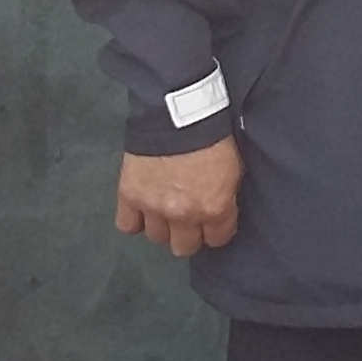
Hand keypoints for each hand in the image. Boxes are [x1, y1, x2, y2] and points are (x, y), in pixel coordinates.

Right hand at [115, 138, 241, 255]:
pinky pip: (127, 225)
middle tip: (188, 220)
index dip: (216, 231)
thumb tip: (220, 211)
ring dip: (162, 226)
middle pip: (183, 247)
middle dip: (188, 235)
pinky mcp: (130, 196)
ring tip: (164, 210)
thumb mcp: (233, 169)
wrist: (177, 113)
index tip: (213, 224)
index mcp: (213, 207)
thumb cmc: (209, 136)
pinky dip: (134, 220)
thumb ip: (225, 197)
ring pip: (156, 238)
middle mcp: (183, 214)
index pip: (217, 239)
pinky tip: (142, 211)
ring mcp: (153, 207)